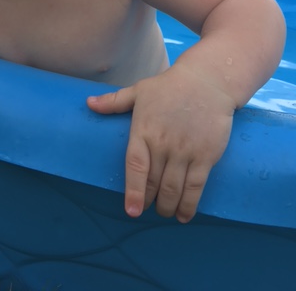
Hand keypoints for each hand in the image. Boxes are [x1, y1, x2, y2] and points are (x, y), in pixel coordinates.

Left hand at [87, 70, 234, 222]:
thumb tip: (88, 104)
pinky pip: (195, 187)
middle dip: (150, 200)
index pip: (135, 167)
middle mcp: (163, 144)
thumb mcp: (139, 90)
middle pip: (154, 183)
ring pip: (173, 190)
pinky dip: (189, 205)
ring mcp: (185, 151)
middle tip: (148, 206)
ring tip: (164, 211)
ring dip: (167, 207)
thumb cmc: (170, 86)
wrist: (207, 80)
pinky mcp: (205, 156)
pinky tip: (183, 214)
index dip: (133, 191)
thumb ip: (113, 101)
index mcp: (144, 130)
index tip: (132, 210)